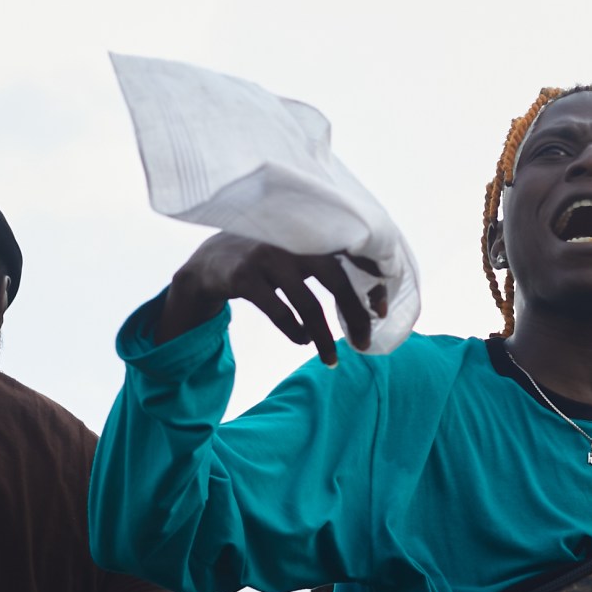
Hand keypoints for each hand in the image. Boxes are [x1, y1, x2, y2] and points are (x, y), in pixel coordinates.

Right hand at [156, 232, 386, 363]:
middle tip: (365, 343)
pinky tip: (303, 340)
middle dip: (355, 315)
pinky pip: (280, 312)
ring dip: (325, 337)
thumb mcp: (299, 254)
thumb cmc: (268, 261)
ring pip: (308, 304)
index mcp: (311, 232)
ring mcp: (267, 256)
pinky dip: (297, 332)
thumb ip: (332, 265)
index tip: (382, 310)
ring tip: (332, 359)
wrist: (209, 262)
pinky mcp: (244, 277)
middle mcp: (292, 239)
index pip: (354, 252)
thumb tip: (377, 297)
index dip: (373, 280)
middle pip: (337, 280)